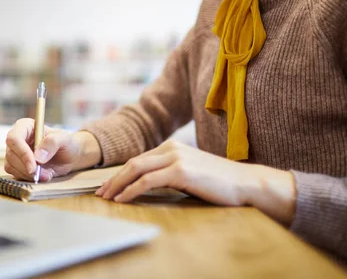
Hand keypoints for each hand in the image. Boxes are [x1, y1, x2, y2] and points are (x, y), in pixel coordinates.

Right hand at [4, 118, 101, 181]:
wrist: (68, 156)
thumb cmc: (66, 143)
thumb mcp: (65, 139)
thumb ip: (52, 143)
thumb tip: (38, 157)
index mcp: (25, 126)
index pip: (14, 138)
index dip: (22, 153)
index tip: (33, 166)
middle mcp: (17, 139)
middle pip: (11, 154)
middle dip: (27, 168)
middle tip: (44, 174)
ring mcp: (15, 153)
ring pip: (11, 166)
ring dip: (29, 175)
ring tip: (47, 174)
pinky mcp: (16, 165)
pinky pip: (15, 174)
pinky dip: (29, 178)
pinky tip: (42, 175)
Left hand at [96, 140, 296, 223]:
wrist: (245, 183)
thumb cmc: (219, 183)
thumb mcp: (190, 173)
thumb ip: (170, 174)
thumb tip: (147, 186)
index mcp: (172, 146)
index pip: (139, 160)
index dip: (121, 173)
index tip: (109, 186)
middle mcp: (171, 148)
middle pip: (133, 162)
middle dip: (114, 178)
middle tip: (101, 192)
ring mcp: (175, 158)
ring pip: (135, 169)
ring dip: (117, 184)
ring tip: (106, 197)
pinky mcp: (180, 171)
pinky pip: (146, 181)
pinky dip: (131, 190)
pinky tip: (122, 199)